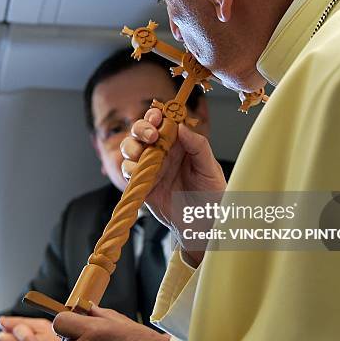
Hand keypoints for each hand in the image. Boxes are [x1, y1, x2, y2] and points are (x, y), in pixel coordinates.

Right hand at [121, 107, 226, 262]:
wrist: (203, 225)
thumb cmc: (211, 194)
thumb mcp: (210, 168)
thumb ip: (198, 146)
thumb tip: (182, 127)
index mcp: (180, 144)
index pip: (163, 122)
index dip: (157, 115)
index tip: (158, 116)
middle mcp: (163, 152)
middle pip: (141, 131)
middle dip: (141, 128)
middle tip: (151, 134)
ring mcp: (151, 168)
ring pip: (130, 149)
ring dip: (131, 147)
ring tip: (142, 154)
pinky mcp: (142, 185)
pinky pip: (128, 172)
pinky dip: (129, 168)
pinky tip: (138, 172)